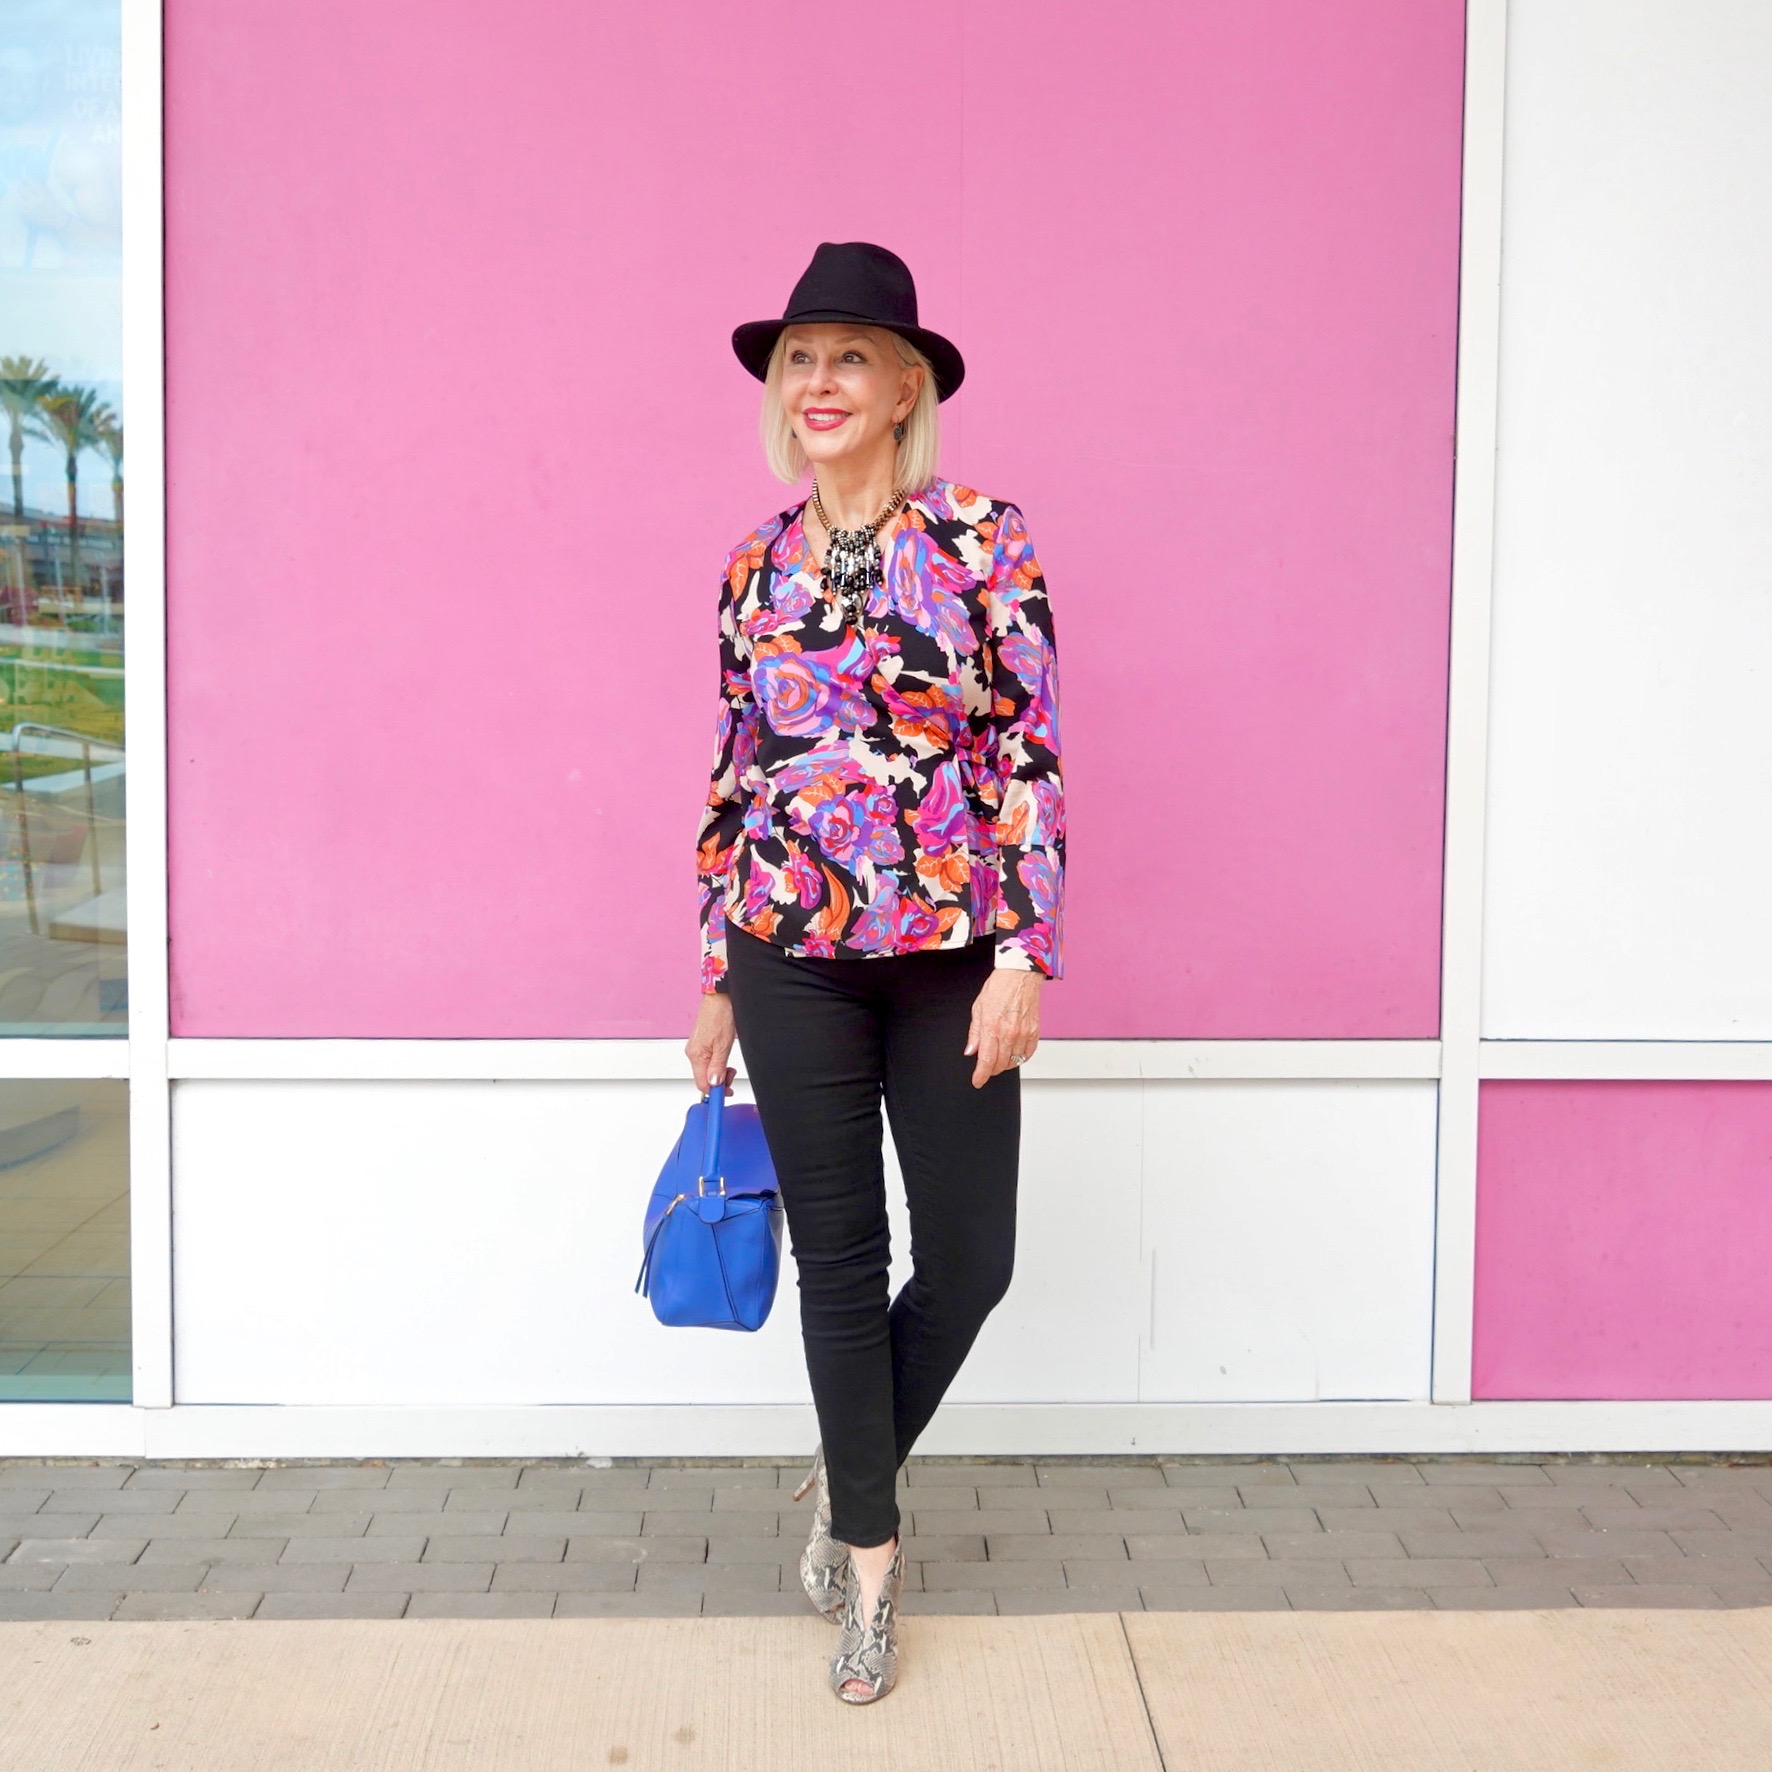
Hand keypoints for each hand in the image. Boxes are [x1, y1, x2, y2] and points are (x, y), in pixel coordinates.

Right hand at [686, 990, 737, 1094]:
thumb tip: (714, 1084)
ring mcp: (696, 1048)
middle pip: (704, 1078)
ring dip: (719, 1072)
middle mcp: (693, 1053)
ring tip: (730, 1064)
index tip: (727, 1093)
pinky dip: (717, 1063)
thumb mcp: (723, 1045)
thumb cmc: (720, 1015)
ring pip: (706, 1069)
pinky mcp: (701, 1043)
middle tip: (732, 1074)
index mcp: (696, 1055)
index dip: (715, 1092)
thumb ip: (718, 1067)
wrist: (719, 997)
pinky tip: (724, 1056)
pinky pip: (707, 1060)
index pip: (702, 1084)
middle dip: (719, 1081)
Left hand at [964, 968, 1043, 1087]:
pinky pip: (1027, 1054)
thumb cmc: (999, 987)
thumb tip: (971, 1050)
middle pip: (999, 1064)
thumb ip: (975, 1033)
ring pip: (1013, 1061)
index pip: (986, 1060)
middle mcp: (1009, 1033)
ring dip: (1004, 1063)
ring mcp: (1023, 1033)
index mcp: (992, 1027)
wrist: (1020, 975)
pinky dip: (1020, 1057)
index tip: (977, 1081)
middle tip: (986, 1067)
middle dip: (991, 1069)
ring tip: (999, 1056)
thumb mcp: (978, 1008)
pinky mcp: (1035, 1032)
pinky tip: (1014, 1052)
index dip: (981, 1075)